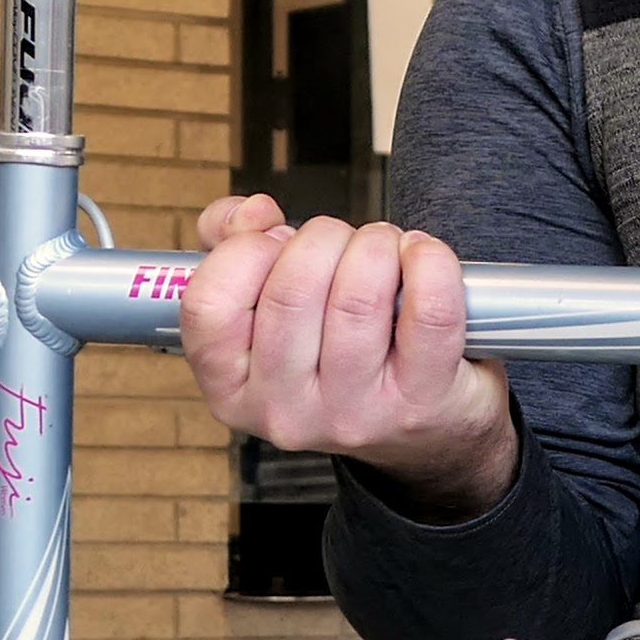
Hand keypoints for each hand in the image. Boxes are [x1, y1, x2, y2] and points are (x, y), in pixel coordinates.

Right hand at [178, 195, 517, 518]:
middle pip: (291, 287)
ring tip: (386, 249)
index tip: (276, 242)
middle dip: (324, 237)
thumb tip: (252, 212)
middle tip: (343, 242)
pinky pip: (429, 311)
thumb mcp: (268, 307)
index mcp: (232, 389)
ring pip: (357, 295)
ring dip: (377, 245)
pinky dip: (430, 262)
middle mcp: (284, 412)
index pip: (210, 304)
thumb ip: (235, 244)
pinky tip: (422, 257)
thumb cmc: (337, 349)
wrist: (425, 426)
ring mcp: (354, 414)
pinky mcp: (420, 403)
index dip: (245, 250)